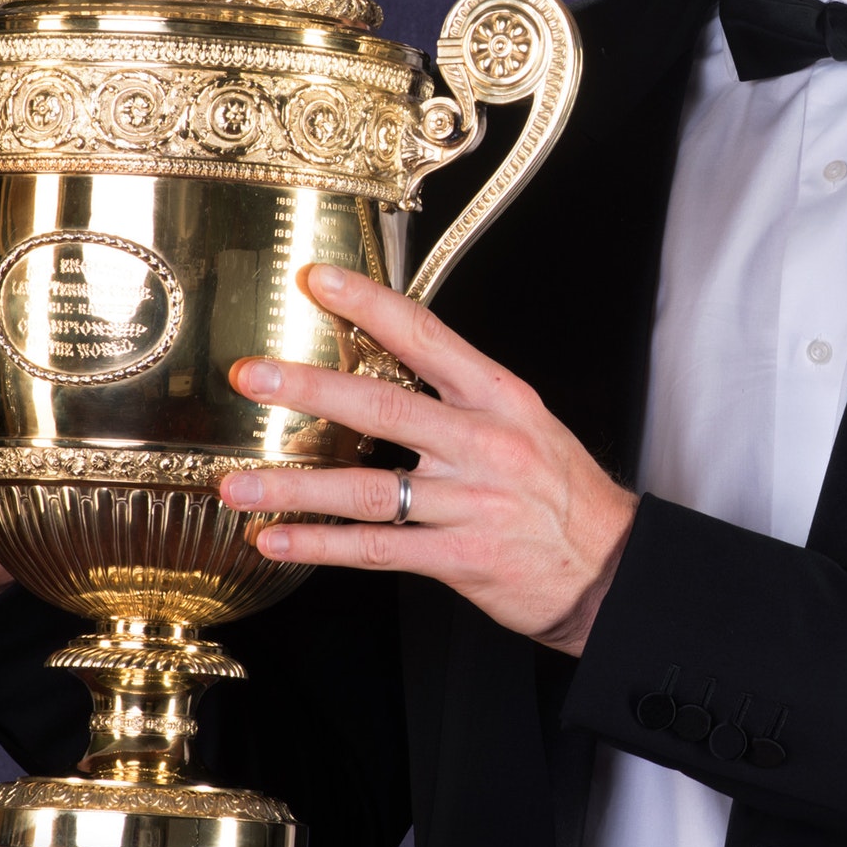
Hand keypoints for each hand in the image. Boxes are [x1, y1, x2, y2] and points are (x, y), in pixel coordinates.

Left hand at [221, 264, 637, 654]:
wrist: (611, 567)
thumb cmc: (562, 492)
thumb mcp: (527, 423)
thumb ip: (461, 397)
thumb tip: (388, 365)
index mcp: (500, 398)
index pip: (426, 337)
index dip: (369, 305)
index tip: (317, 280)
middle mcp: (484, 443)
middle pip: (384, 408)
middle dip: (308, 390)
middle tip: (251, 376)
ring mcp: (471, 503)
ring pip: (367, 490)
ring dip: (293, 487)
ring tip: (235, 483)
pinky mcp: (460, 557)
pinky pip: (377, 549)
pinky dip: (321, 545)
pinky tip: (276, 541)